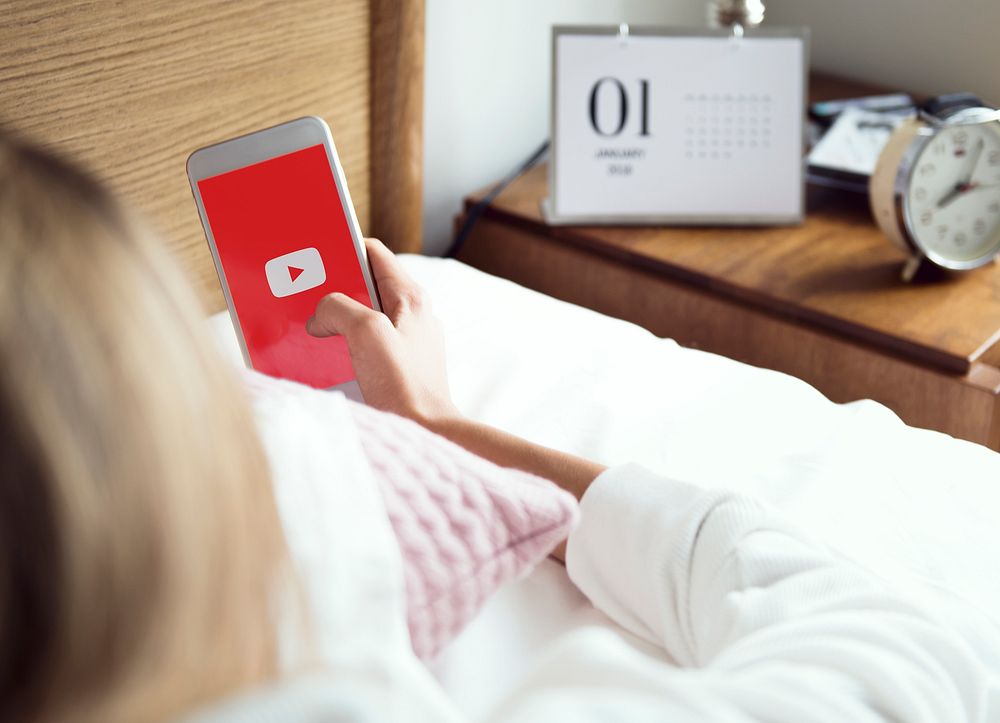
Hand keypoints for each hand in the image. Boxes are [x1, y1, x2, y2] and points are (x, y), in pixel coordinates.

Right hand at [306, 238, 460, 423]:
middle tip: (306, 293)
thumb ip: (338, 309)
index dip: (344, 249)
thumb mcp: (365, 332)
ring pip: (365, 313)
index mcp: (409, 297)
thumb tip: (320, 314)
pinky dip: (345, 340)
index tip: (316, 254)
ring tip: (312, 325)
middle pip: (367, 284)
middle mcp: (412, 313)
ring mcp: (407, 338)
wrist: (426, 429)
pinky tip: (328, 352)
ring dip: (337, 317)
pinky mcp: (399, 361)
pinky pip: (367, 340)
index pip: (374, 253)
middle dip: (335, 287)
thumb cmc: (404, 383)